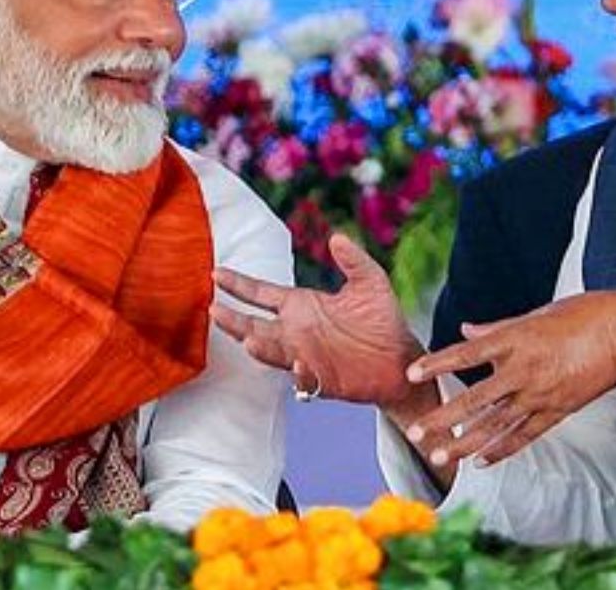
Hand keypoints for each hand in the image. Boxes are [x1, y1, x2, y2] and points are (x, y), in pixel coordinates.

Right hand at [212, 233, 424, 405]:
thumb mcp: (370, 282)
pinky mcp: (321, 379)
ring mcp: (305, 356)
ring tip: (248, 340)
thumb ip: (353, 260)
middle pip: (254, 324)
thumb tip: (337, 237)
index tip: (215, 273)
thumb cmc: (382, 320)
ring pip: (272, 352)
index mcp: (302, 306)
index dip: (238, 284)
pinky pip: (303, 379)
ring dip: (260, 347)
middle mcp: (296, 331)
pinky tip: (297, 365)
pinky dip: (299, 374)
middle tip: (214, 310)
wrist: (401, 360)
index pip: (261, 293)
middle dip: (234, 319)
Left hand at [401, 289, 615, 468]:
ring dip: (465, 443)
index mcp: (516, 339)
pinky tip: (482, 460)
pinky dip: (502, 449)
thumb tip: (467, 331)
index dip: (436, 364)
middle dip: (442, 420)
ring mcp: (541, 395)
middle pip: (474, 400)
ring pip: (496, 425)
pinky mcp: (558, 411)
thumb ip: (497, 327)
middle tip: (415, 435)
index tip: (410, 373)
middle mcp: (524, 370)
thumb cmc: (585, 314)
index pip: (465, 354)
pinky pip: (524, 435)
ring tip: (440, 457)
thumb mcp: (536, 313)